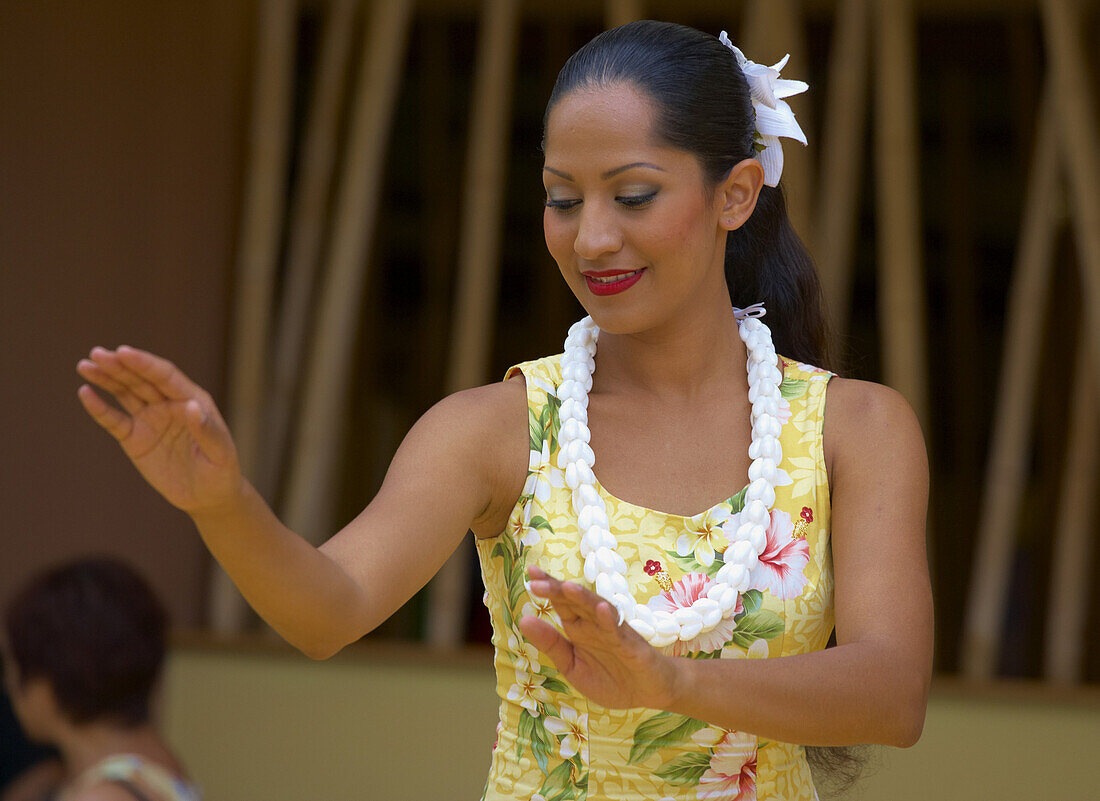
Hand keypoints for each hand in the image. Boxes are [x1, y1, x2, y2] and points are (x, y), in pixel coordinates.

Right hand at [76, 346, 242, 516]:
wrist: (207, 497)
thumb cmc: (221, 471)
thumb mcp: (220, 452)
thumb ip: (207, 430)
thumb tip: (190, 406)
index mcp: (192, 400)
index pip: (165, 376)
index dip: (144, 364)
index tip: (123, 352)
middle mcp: (169, 404)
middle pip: (141, 380)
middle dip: (120, 366)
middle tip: (97, 353)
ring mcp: (151, 419)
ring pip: (125, 394)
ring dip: (106, 379)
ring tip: (85, 366)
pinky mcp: (136, 438)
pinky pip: (114, 421)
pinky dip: (100, 409)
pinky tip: (85, 393)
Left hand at [518, 565, 680, 710]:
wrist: (648, 694)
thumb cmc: (611, 679)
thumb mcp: (572, 665)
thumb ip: (550, 644)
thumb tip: (523, 620)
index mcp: (579, 628)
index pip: (561, 603)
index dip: (548, 588)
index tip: (531, 573)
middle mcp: (594, 624)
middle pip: (575, 602)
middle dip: (557, 590)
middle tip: (536, 579)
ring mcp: (614, 632)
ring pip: (597, 610)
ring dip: (583, 598)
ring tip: (567, 587)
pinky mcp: (631, 645)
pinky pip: (619, 631)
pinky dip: (610, 620)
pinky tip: (601, 610)